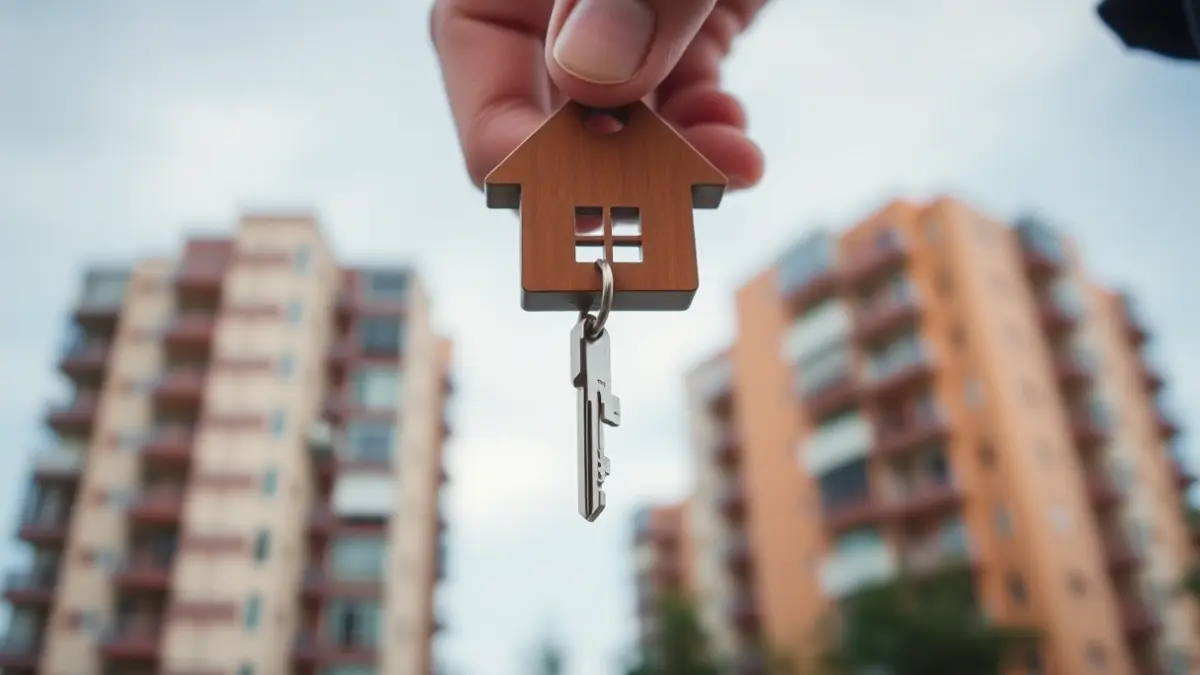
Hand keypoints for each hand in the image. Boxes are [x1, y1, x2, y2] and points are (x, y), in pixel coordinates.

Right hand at [431, 0, 766, 190]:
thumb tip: (592, 74)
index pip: (479, 67)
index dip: (520, 150)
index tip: (578, 201)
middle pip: (545, 110)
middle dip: (609, 169)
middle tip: (668, 204)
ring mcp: (613, 9)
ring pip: (618, 120)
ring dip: (671, 160)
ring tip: (730, 163)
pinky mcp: (675, 18)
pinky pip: (672, 97)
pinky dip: (702, 130)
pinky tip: (734, 139)